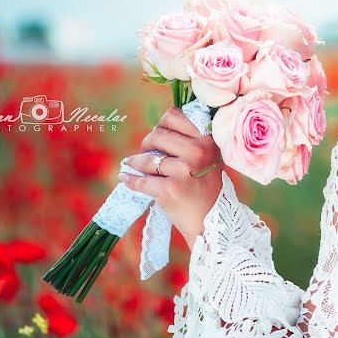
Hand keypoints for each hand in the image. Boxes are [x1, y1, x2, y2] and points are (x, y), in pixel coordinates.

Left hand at [119, 106, 223, 249]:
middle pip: (157, 134)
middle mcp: (198, 152)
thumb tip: (158, 127)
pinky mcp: (170, 189)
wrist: (212, 221)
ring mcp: (184, 171)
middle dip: (147, 143)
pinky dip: (130, 180)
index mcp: (207, 140)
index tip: (160, 137)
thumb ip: (191, 139)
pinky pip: (141, 180)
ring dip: (135, 162)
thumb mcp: (209, 157)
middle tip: (147, 152)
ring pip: (147, 157)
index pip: (174, 116)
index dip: (162, 125)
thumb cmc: (205, 186)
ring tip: (133, 165)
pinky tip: (126, 178)